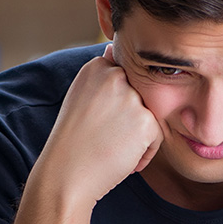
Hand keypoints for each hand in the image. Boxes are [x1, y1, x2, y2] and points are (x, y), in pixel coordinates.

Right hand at [34, 45, 163, 209]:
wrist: (65, 176)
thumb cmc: (73, 144)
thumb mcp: (81, 98)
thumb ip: (102, 75)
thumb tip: (113, 47)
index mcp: (95, 67)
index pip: (123, 80)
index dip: (113, 107)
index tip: (95, 124)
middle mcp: (113, 75)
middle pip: (139, 98)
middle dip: (127, 121)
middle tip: (102, 139)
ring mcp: (131, 97)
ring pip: (149, 116)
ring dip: (136, 137)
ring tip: (110, 149)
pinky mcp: (146, 120)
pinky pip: (157, 137)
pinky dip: (143, 153)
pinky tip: (122, 160)